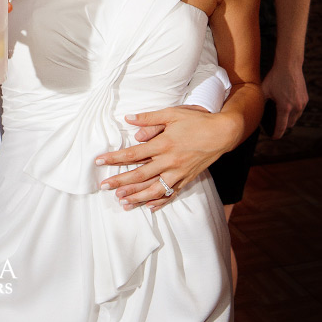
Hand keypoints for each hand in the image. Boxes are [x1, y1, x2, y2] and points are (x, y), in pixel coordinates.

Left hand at [95, 106, 231, 210]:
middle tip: (104, 187)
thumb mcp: (171, 114)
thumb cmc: (196, 120)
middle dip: (120, 182)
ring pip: (154, 189)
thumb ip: (148, 118)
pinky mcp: (187, 179)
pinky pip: (171, 194)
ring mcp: (179, 173)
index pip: (133, 154)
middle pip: (140, 175)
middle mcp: (169, 161)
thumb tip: (127, 119)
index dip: (114, 158)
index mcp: (163, 144)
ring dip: (137, 196)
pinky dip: (160, 202)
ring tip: (121, 201)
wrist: (222, 133)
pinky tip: (149, 207)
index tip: (99, 161)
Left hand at [261, 63, 307, 138]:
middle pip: (290, 124)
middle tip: (275, 125)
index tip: (273, 137)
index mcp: (285, 106)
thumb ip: (261, 101)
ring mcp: (302, 103)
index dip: (277, 134)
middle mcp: (296, 107)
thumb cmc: (275, 77)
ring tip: (281, 116)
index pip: (281, 126)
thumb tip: (255, 110)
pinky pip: (300, 110)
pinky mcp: (305, 99)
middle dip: (283, 126)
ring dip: (289, 119)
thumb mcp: (264, 89)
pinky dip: (294, 111)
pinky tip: (287, 107)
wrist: (289, 66)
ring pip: (296, 118)